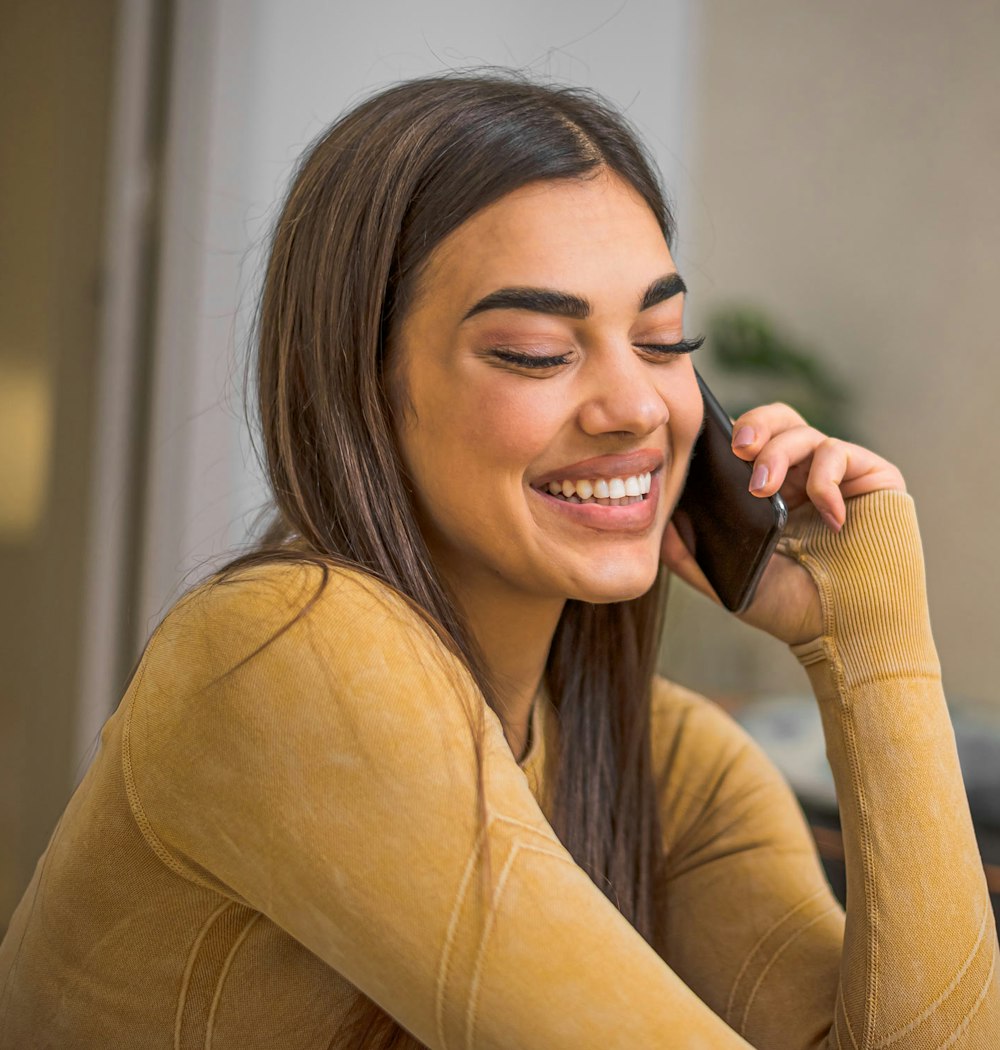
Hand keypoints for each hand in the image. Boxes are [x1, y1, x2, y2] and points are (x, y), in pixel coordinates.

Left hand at [660, 403, 906, 645]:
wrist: (846, 635)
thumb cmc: (790, 609)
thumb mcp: (727, 581)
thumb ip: (689, 555)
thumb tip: (657, 523)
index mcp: (771, 490)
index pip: (750, 440)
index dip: (733, 433)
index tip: (713, 445)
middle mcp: (804, 475)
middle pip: (777, 421)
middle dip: (754, 427)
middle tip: (739, 450)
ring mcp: (839, 474)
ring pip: (804, 432)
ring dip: (778, 454)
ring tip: (763, 489)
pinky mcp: (873, 476)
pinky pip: (841, 453)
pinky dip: (826, 478)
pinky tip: (826, 515)